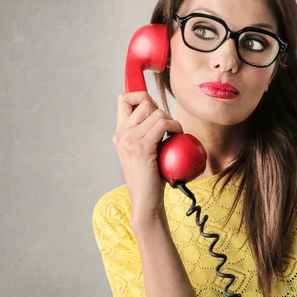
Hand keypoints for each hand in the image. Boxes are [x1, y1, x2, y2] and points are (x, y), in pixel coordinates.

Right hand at [112, 91, 182, 225]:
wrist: (146, 201)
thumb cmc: (150, 178)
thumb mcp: (144, 152)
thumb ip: (146, 134)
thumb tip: (160, 115)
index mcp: (120, 133)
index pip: (124, 98)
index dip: (141, 96)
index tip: (155, 108)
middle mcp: (122, 133)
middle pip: (144, 101)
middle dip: (161, 110)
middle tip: (168, 128)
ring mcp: (129, 139)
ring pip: (156, 111)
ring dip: (171, 120)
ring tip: (173, 134)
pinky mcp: (141, 146)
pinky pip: (163, 124)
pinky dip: (175, 127)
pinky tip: (176, 136)